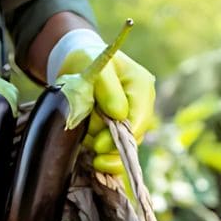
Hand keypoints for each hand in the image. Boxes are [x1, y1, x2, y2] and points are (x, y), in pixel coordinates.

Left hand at [49, 29, 155, 175]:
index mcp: (141, 87)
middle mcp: (141, 106)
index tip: (98, 145)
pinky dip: (102, 154)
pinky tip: (93, 159)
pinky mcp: (120, 131)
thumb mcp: (96, 69)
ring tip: (85, 134)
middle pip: (131, 138)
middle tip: (90, 144)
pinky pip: (115, 150)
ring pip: (121, 147)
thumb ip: (108, 89)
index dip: (119, 138)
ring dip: (100, 147)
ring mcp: (132, 120)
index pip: (137, 120)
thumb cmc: (88, 61)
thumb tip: (119, 115)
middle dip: (109, 145)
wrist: (79, 64)